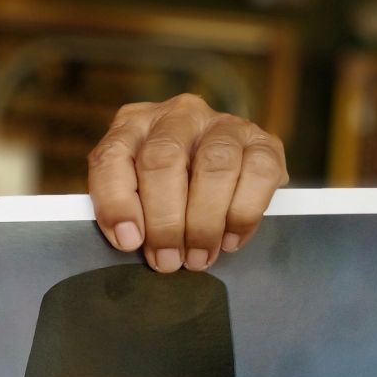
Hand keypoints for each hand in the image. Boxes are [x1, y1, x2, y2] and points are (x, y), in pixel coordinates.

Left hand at [87, 93, 286, 271]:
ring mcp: (223, 123)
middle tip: (168, 261)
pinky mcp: (264, 141)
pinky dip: (243, 214)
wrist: (225, 175)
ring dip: (204, 222)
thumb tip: (130, 242)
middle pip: (164, 159)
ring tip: (199, 258)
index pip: (112, 156)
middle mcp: (177, 115)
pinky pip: (258, 173)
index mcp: (132, 125)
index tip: (128, 242)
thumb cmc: (165, 192)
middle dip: (165, 221)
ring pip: (214, 165)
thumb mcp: (134, 194)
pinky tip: (230, 240)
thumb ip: (126, 211)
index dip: (117, 202)